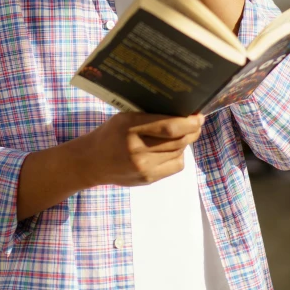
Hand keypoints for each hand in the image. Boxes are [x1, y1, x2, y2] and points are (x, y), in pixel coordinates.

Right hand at [82, 112, 203, 186]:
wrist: (92, 161)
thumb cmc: (110, 133)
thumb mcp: (125, 117)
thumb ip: (149, 116)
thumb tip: (179, 111)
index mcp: (131, 127)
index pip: (169, 126)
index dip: (188, 121)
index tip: (197, 115)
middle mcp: (139, 149)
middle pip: (178, 140)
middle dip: (192, 130)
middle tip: (197, 122)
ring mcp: (144, 167)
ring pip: (179, 152)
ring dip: (186, 141)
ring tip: (185, 133)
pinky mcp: (148, 179)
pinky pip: (175, 165)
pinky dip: (179, 155)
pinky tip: (174, 149)